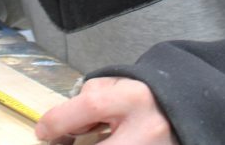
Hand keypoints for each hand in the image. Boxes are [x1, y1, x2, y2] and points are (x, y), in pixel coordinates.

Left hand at [35, 77, 177, 144]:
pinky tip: (101, 143)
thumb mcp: (117, 85)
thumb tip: (61, 125)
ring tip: (80, 141)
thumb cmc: (142, 96)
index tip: (42, 131)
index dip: (59, 120)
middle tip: (59, 143)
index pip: (90, 106)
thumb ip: (90, 98)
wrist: (182, 111)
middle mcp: (146, 128)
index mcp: (135, 98)